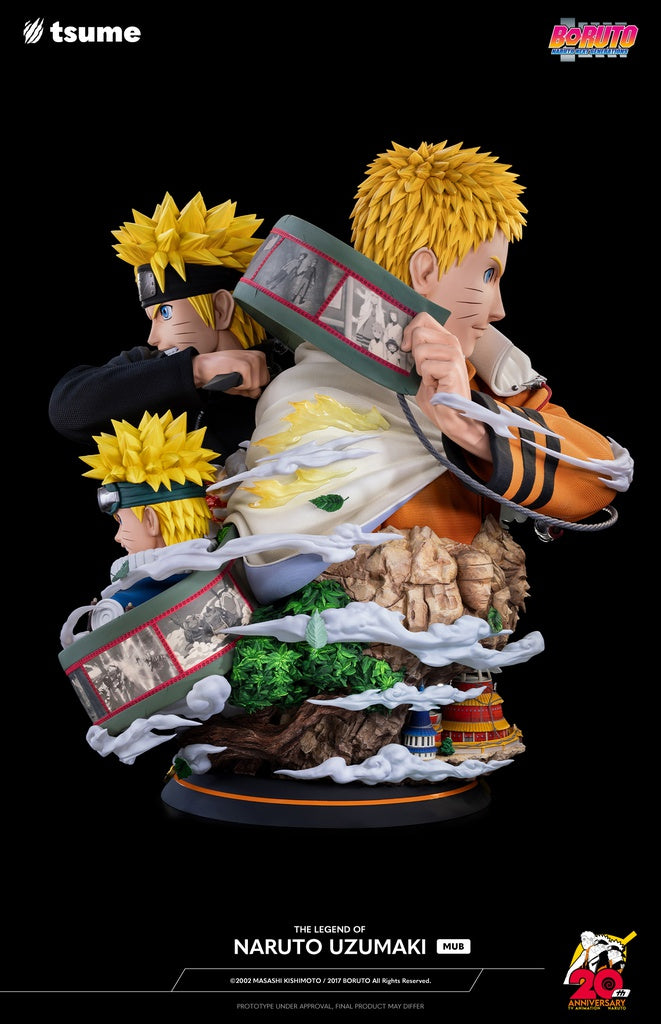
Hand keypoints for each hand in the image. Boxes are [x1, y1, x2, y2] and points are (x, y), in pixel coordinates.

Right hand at [192, 349, 269, 398]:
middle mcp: (257, 357)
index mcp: (258, 357)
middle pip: (262, 383)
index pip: (265, 380)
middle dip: (249, 386)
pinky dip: (239, 386)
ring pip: (256, 386)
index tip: (241, 378)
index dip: (252, 384)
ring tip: (233, 377)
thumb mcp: (240, 380)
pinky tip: (231, 377)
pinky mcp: (245, 366)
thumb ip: (252, 387)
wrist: (204, 366)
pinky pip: (248, 385)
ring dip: (242, 386)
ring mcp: (252, 361)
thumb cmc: (220, 371)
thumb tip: (257, 392)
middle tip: (236, 378)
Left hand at [401, 312, 489, 459]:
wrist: (452, 415)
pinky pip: (426, 367)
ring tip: (432, 379)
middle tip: (424, 370)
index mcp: (445, 339)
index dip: (409, 330)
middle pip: (419, 332)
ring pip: (420, 350)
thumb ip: (417, 350)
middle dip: (414, 354)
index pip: (423, 318)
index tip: (406, 347)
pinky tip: (436, 385)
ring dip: (421, 370)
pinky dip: (426, 380)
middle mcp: (452, 343)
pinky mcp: (453, 368)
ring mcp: (454, 354)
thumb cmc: (437, 393)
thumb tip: (402, 340)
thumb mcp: (423, 367)